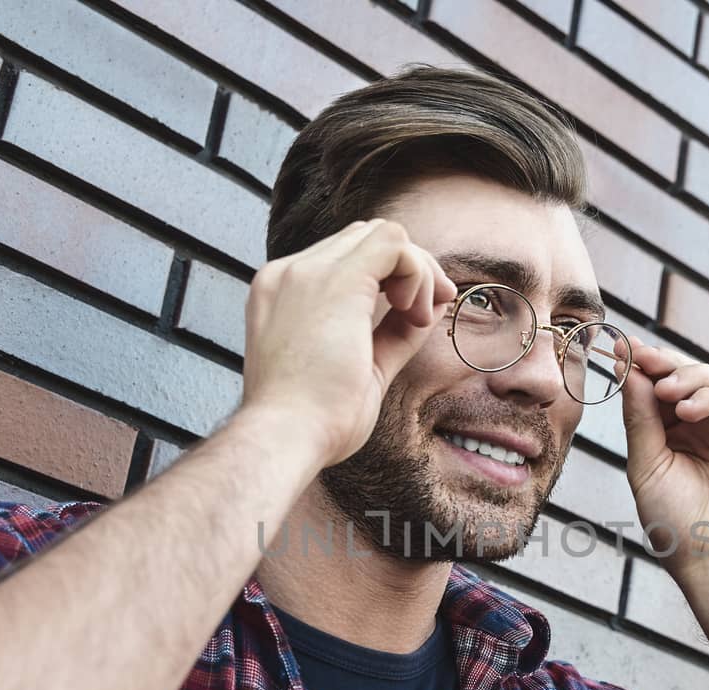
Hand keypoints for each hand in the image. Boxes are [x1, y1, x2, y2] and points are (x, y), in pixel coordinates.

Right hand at [239, 218, 457, 465]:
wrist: (286, 437)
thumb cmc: (315, 421)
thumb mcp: (359, 369)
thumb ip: (388, 335)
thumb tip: (425, 312)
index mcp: (283, 296)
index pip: (346, 259)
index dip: (390, 279)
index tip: (413, 318)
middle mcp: (288, 275)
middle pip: (364, 238)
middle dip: (408, 270)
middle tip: (422, 316)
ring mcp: (305, 272)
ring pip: (382, 233)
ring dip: (416, 272)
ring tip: (416, 320)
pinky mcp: (333, 279)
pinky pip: (393, 244)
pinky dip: (417, 274)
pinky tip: (414, 314)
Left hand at [620, 340, 708, 588]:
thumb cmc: (679, 528)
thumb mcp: (647, 468)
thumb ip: (641, 420)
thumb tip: (630, 371)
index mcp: (673, 435)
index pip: (657, 389)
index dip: (640, 367)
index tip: (616, 348)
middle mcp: (704, 428)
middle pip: (687, 376)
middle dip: (661, 363)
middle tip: (639, 356)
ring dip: (688, 376)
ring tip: (664, 390)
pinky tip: (688, 410)